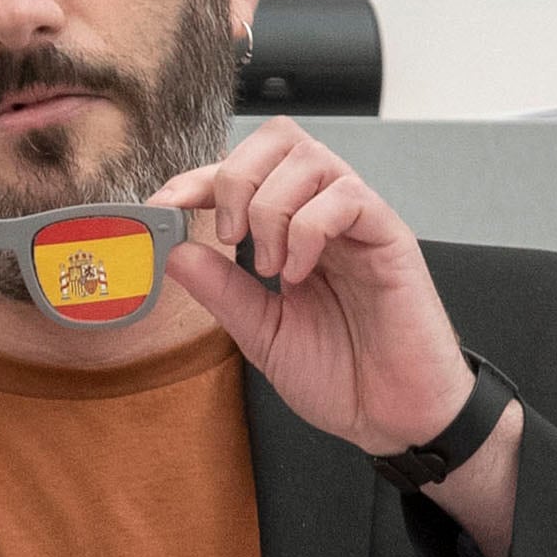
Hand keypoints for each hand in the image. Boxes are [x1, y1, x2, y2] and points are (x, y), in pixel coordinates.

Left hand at [154, 120, 475, 459]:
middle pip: (280, 139)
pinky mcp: (390, 238)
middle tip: (228, 237)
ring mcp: (360, 223)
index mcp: (295, 233)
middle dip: (237, 177)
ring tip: (270, 267)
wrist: (392, 417)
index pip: (246, 172)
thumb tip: (176, 252)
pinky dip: (309, 228)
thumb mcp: (262, 335)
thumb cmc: (343, 377)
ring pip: (311, 159)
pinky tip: (300, 273)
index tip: (165, 206)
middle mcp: (327, 217)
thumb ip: (222, 292)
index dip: (200, 178)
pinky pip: (348, 196)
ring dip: (272, 207)